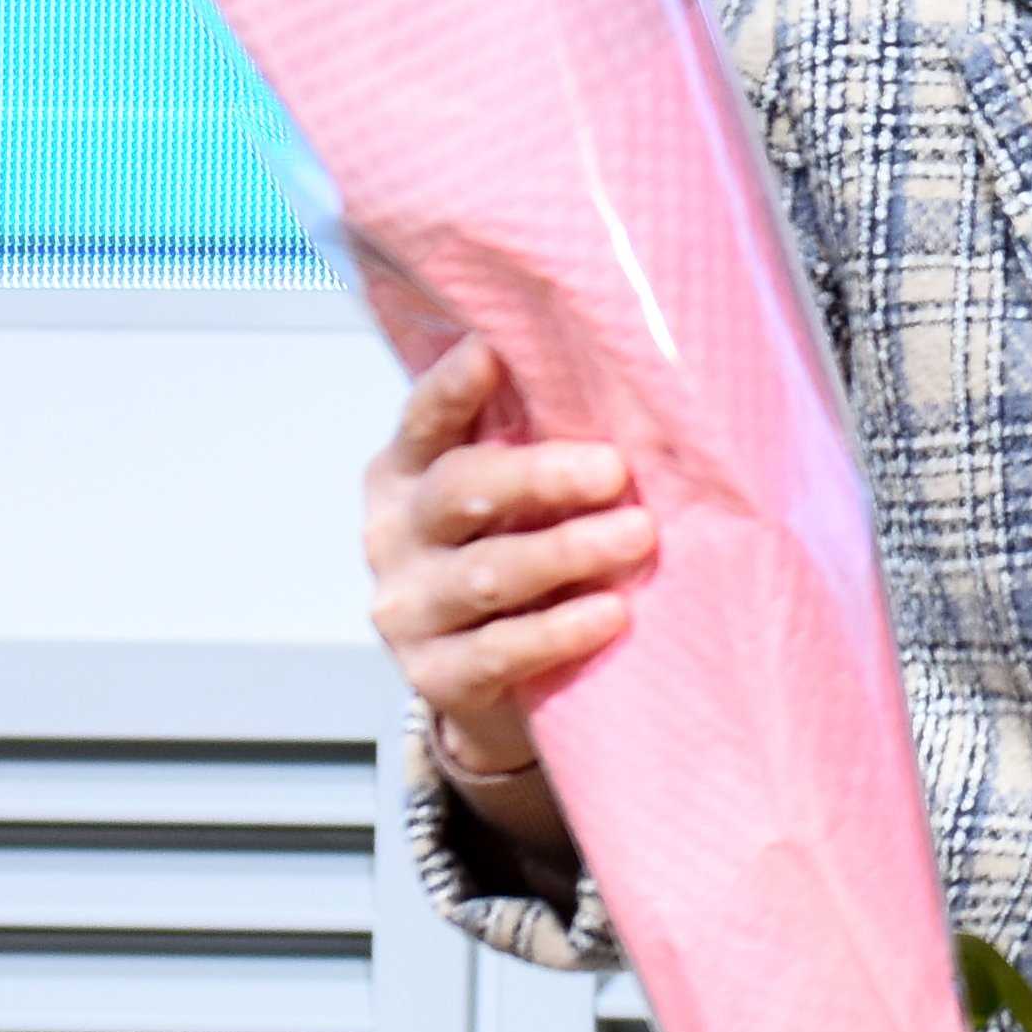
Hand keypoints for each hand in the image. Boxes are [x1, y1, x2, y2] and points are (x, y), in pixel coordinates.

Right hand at [363, 333, 653, 854]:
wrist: (489, 677)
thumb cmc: (513, 550)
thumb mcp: (511, 494)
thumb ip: (533, 444)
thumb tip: (626, 391)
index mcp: (406, 471)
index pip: (423, 420)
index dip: (452, 388)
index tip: (490, 353)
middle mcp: (395, 534)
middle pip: (459, 491)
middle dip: (539, 478)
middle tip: (614, 469)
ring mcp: (409, 608)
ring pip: (486, 574)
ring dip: (566, 552)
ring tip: (637, 535)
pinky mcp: (435, 676)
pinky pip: (499, 650)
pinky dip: (558, 631)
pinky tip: (610, 614)